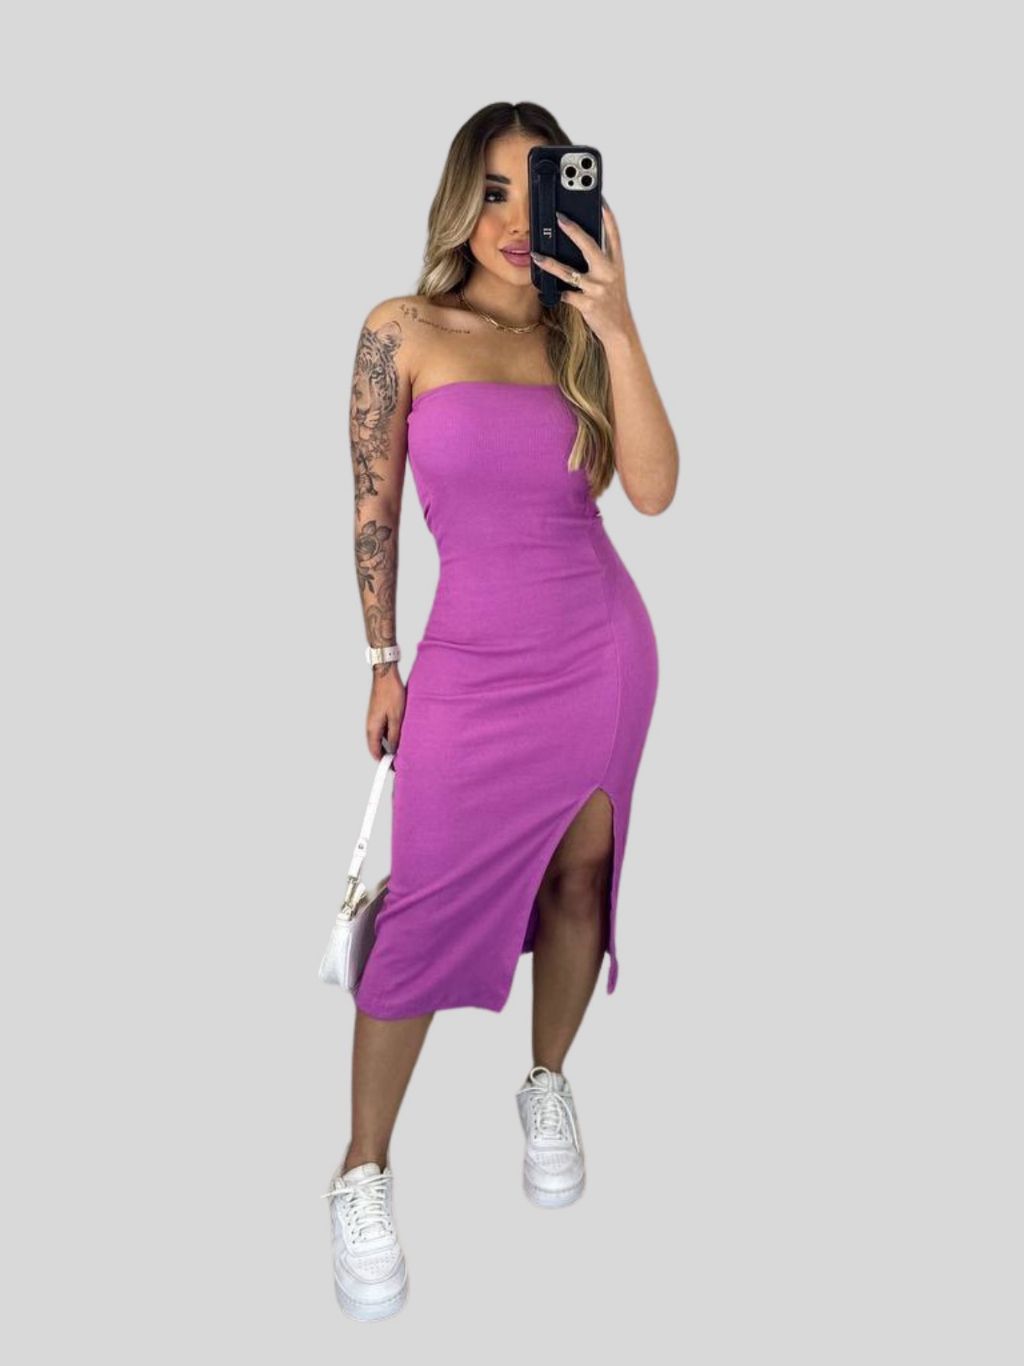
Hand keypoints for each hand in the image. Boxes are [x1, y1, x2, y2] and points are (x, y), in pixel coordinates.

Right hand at [367, 669, 404, 759]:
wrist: (386, 675)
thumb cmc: (391, 693)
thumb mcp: (397, 717)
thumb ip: (395, 735)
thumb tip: (393, 750)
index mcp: (372, 728)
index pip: (375, 752)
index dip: (383, 762)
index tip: (393, 767)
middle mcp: (370, 725)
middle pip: (376, 746)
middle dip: (387, 754)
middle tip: (400, 759)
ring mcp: (373, 719)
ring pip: (380, 737)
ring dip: (389, 744)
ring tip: (402, 747)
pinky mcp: (378, 713)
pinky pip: (383, 729)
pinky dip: (390, 734)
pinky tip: (400, 733)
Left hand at [530, 199, 633, 343]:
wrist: (619, 329)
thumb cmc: (613, 301)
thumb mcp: (613, 278)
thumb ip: (601, 261)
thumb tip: (581, 243)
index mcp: (616, 264)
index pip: (614, 235)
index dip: (607, 216)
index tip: (600, 199)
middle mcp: (608, 273)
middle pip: (589, 246)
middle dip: (573, 230)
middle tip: (560, 217)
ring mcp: (597, 289)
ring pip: (568, 273)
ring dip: (550, 264)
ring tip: (536, 256)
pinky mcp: (587, 304)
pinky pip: (565, 295)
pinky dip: (555, 293)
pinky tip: (548, 291)